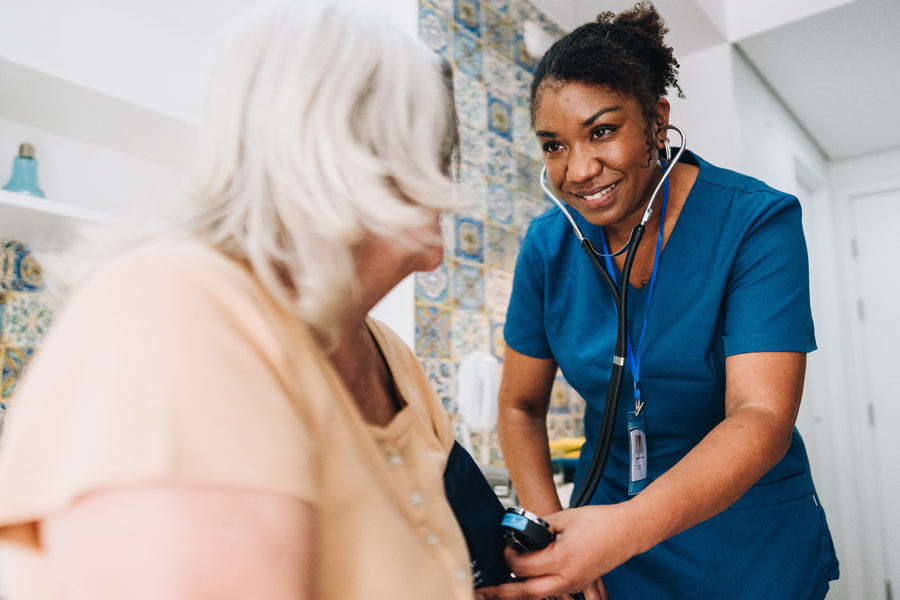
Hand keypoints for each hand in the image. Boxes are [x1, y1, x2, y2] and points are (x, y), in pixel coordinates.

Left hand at [476, 503, 639, 599]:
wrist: (628, 530)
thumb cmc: (600, 521)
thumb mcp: (563, 518)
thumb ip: (539, 527)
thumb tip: (522, 532)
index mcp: (560, 559)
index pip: (521, 567)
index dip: (508, 556)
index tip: (506, 544)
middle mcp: (567, 578)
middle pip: (526, 593)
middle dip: (501, 594)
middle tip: (480, 591)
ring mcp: (575, 584)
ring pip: (539, 597)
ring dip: (519, 594)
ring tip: (498, 592)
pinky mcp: (580, 583)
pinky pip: (554, 593)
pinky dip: (537, 591)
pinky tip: (526, 587)